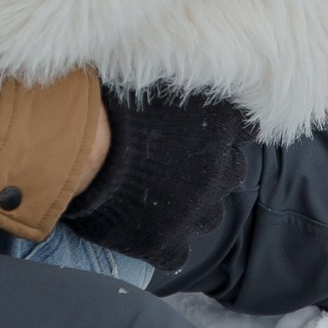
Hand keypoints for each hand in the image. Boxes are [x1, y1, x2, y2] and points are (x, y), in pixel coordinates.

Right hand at [62, 85, 257, 277]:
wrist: (86, 146)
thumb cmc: (119, 100)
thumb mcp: (166, 79)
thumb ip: (193, 88)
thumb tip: (200, 75)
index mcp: (223, 129)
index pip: (241, 132)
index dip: (215, 133)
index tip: (195, 131)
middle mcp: (221, 173)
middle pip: (227, 175)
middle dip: (206, 172)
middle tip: (171, 162)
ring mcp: (197, 213)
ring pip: (205, 215)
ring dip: (188, 207)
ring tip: (153, 194)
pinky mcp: (168, 245)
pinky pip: (175, 252)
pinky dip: (162, 242)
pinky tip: (141, 226)